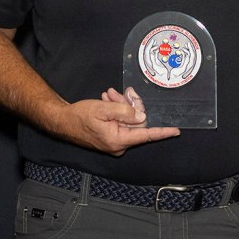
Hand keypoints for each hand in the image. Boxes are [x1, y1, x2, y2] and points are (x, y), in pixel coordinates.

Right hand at [55, 88, 180, 155]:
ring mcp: (114, 143)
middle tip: (120, 93)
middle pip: (136, 123)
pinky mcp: (110, 139)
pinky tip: (107, 100)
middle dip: (130, 105)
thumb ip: (125, 111)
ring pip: (128, 121)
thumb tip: (142, 116)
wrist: (62, 121)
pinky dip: (116, 111)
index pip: (146, 135)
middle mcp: (119, 145)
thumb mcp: (103, 109)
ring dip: (121, 106)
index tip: (176, 131)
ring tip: (109, 95)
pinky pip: (120, 123)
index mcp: (119, 140)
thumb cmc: (80, 116)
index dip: (162, 132)